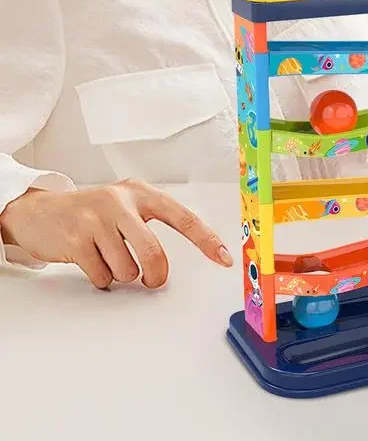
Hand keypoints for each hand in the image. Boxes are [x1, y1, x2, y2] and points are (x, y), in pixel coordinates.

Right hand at [0, 179, 232, 287]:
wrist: (38, 210)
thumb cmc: (92, 212)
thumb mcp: (126, 205)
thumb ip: (151, 222)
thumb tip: (180, 253)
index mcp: (141, 193)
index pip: (183, 217)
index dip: (206, 240)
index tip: (224, 258)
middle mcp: (121, 202)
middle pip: (153, 253)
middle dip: (155, 275)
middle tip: (151, 279)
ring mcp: (97, 219)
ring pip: (127, 270)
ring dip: (121, 275)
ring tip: (109, 258)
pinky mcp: (76, 239)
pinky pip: (102, 277)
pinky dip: (101, 278)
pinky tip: (91, 261)